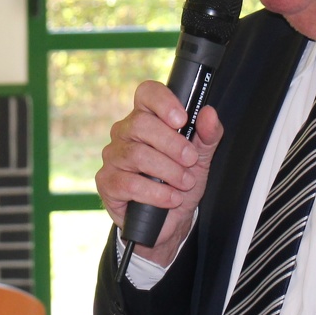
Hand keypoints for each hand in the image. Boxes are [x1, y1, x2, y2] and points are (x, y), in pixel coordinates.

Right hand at [96, 80, 224, 267]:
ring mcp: (113, 157)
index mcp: (146, 118)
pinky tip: (171, 198)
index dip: (163, 102)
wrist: (170, 221)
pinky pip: (129, 183)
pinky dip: (156, 192)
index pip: (146, 93)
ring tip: (184, 183)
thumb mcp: (201, 158)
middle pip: (141, 124)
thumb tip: (209, 113)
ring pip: (137, 155)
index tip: (182, 119)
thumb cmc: (180, 183)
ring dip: (168, 171)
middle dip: (172, 144)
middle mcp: (124, 133)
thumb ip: (207, 134)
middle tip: (190, 160)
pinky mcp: (106, 182)